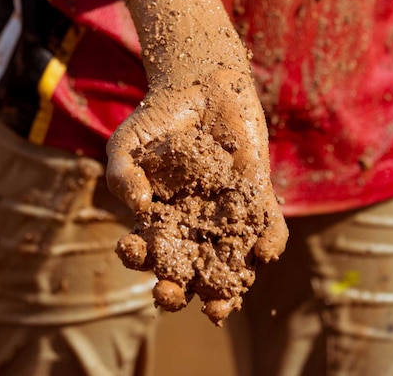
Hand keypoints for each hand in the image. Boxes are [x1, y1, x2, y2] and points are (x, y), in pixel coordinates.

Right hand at [107, 66, 287, 322]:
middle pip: (187, 271)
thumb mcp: (128, 144)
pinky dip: (269, 242)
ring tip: (219, 305)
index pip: (148, 251)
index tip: (130, 251)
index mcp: (159, 221)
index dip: (139, 258)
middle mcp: (194, 226)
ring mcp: (227, 215)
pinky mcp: (257, 197)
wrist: (201, 87)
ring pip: (228, 262)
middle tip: (170, 294)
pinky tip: (265, 251)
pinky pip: (267, 227)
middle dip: (177, 289)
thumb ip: (123, 173)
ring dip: (226, 288)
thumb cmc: (158, 120)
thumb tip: (137, 207)